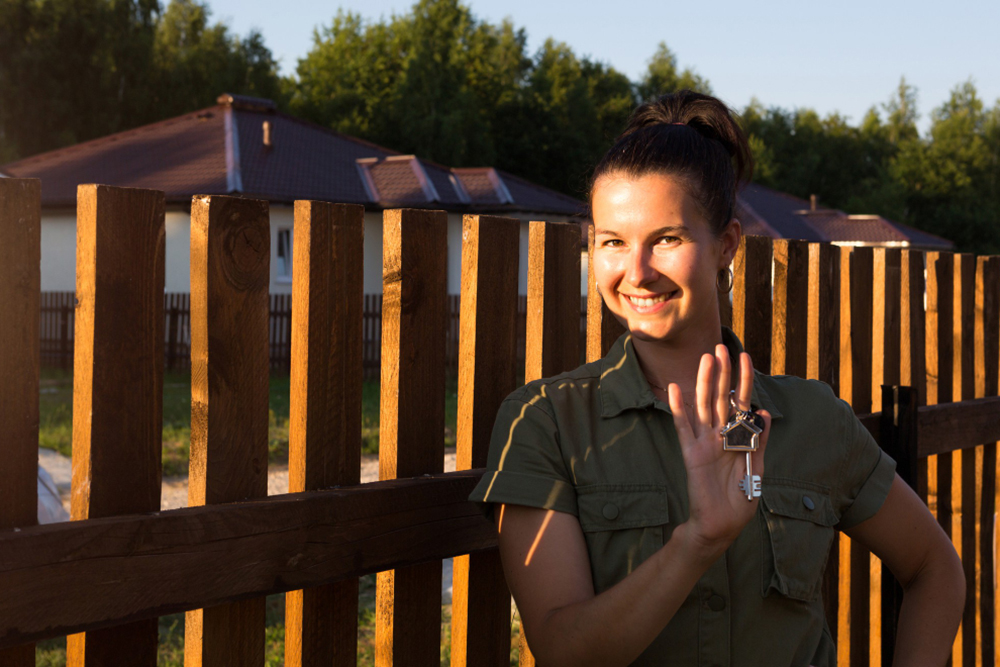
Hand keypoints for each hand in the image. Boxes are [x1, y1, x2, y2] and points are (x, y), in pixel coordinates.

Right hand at [666, 345, 770, 559]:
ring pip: (703, 406)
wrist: (720, 526)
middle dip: (722, 373)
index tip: (744, 357)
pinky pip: (683, 427)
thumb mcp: (756, 470)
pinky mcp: (691, 453)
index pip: (741, 402)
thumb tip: (763, 412)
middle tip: (720, 347)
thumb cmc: (739, 502)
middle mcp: (719, 436)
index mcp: (737, 438)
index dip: (743, 380)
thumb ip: (759, 441)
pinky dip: (678, 408)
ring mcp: (704, 442)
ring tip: (705, 359)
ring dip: (703, 382)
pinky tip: (675, 388)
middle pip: (720, 397)